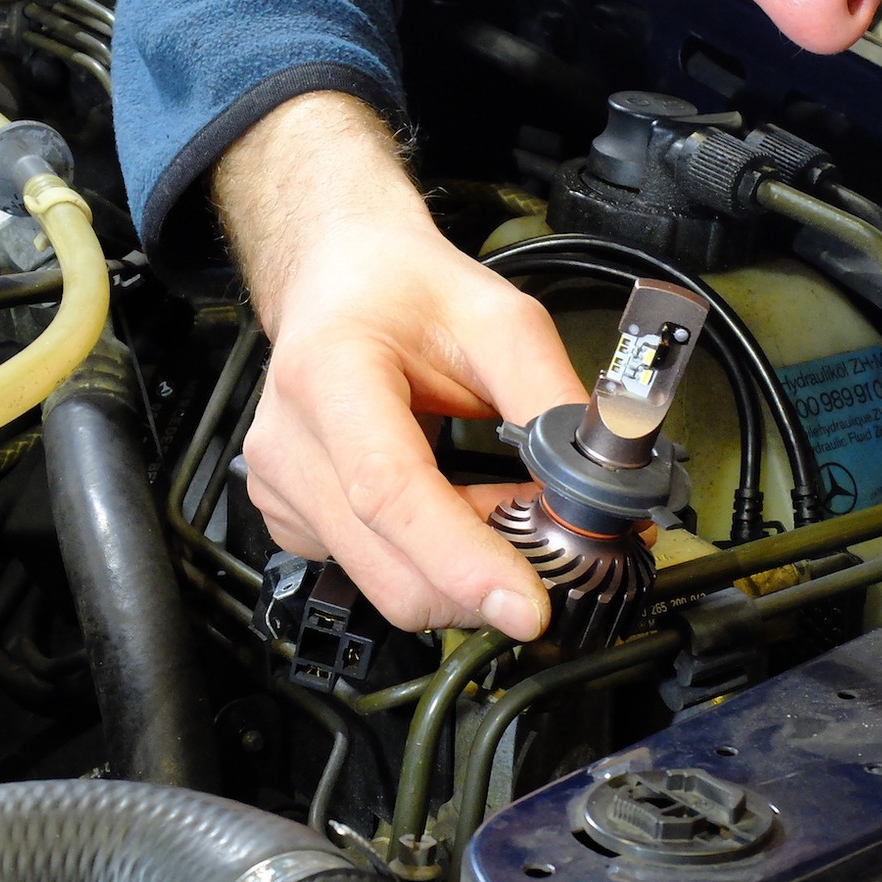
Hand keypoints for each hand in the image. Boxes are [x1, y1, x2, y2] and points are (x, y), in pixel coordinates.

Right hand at [215, 93, 587, 640]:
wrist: (342, 278)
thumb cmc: (408, 291)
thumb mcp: (500, 319)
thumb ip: (552, 400)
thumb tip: (600, 484)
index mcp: (330, 372)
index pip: (391, 492)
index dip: (463, 560)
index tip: (529, 604)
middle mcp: (291, 441)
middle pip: (391, 565)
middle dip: (488, 578)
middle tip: (556, 540)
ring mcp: (281, 488)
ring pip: (388, 584)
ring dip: (467, 570)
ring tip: (508, 507)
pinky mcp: (292, 521)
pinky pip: (374, 575)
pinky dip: (436, 564)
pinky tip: (460, 511)